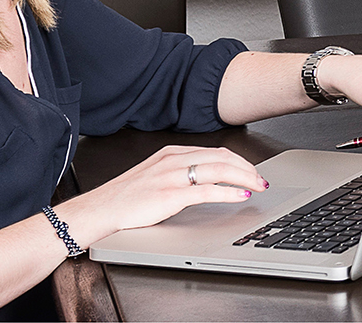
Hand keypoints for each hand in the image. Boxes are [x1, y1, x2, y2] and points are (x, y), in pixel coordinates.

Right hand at [58, 144, 266, 243]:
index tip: (252, 170)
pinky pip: (207, 191)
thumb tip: (208, 179)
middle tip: (262, 179)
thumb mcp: (156, 174)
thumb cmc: (126, 197)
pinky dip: (229, 192)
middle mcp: (174, 160)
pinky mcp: (170, 196)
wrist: (100, 210)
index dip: (239, 160)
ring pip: (219, 170)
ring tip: (258, 186)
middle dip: (247, 168)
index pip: (216, 151)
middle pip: (222, 157)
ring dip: (245, 177)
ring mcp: (172, 176)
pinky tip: (241, 196)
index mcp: (172, 153)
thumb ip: (180, 172)